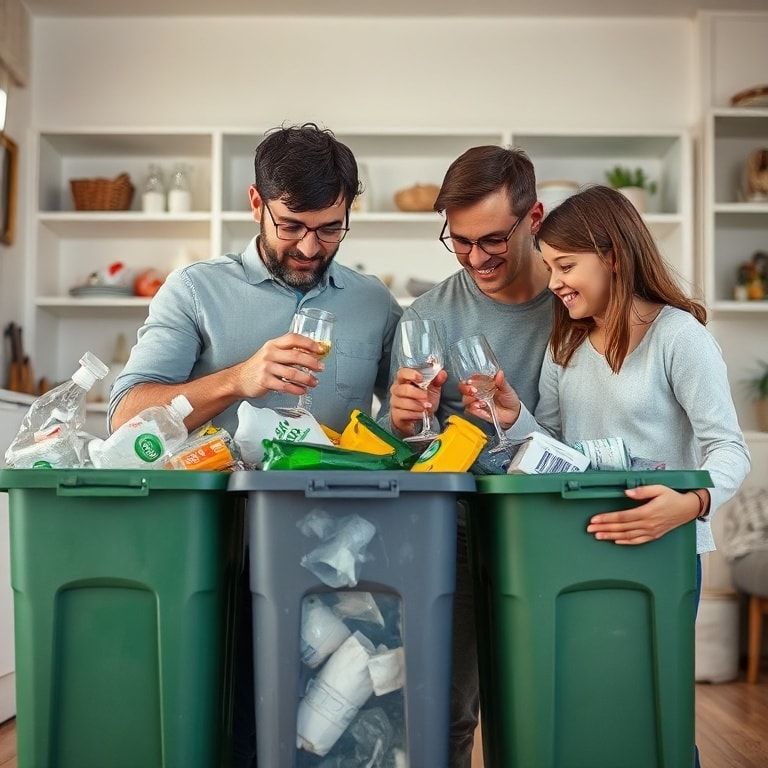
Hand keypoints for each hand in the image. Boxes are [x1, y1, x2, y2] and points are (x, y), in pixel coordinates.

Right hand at [234, 332, 326, 398]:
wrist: (240, 379)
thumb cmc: (259, 366)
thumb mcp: (272, 354)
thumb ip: (289, 353)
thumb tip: (313, 355)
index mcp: (273, 344)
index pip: (293, 339)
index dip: (309, 343)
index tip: (320, 349)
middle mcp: (270, 354)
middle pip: (295, 356)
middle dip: (312, 362)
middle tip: (321, 368)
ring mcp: (266, 367)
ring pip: (292, 373)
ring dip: (306, 379)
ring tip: (314, 382)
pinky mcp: (265, 381)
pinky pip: (285, 386)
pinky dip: (296, 389)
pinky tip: (302, 390)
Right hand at [389, 367, 446, 435]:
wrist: (417, 416)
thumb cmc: (422, 400)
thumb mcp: (432, 389)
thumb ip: (437, 380)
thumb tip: (442, 374)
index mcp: (404, 380)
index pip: (402, 373)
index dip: (410, 374)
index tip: (420, 378)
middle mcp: (397, 390)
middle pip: (403, 389)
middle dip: (417, 393)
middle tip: (426, 397)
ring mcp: (395, 402)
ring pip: (403, 402)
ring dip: (417, 405)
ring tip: (426, 407)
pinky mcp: (396, 414)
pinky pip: (403, 413)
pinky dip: (414, 414)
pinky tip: (421, 414)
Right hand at [459, 370, 520, 428]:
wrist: (513, 414)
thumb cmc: (509, 399)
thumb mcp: (507, 389)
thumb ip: (502, 382)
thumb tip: (499, 373)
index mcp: (483, 383)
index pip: (472, 378)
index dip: (470, 379)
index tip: (472, 381)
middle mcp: (477, 391)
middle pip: (463, 388)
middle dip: (465, 388)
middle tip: (473, 390)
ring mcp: (476, 401)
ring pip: (465, 399)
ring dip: (470, 399)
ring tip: (481, 401)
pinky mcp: (476, 411)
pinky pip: (469, 409)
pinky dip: (474, 408)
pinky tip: (481, 407)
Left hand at [586, 485, 701, 544]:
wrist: (688, 509)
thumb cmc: (672, 497)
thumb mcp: (659, 488)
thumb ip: (642, 490)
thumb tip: (627, 492)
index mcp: (647, 512)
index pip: (622, 517)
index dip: (607, 518)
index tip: (595, 519)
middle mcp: (648, 524)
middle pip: (622, 528)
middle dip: (604, 528)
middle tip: (590, 529)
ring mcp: (651, 531)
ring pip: (627, 536)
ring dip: (611, 536)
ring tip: (598, 536)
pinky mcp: (654, 535)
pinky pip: (638, 541)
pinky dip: (626, 542)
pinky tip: (616, 541)